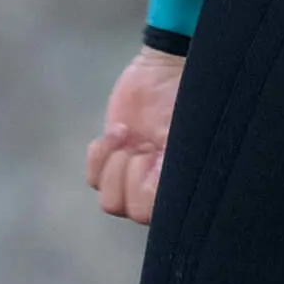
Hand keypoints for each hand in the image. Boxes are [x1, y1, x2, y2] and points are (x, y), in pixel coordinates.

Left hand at [86, 45, 180, 224]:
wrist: (166, 69)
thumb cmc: (186, 96)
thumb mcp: (190, 127)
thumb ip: (181, 160)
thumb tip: (166, 183)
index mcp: (182, 185)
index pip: (153, 214)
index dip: (147, 188)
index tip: (155, 155)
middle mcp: (158, 188)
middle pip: (128, 210)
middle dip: (129, 173)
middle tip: (141, 145)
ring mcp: (133, 176)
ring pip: (109, 201)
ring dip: (113, 165)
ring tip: (127, 135)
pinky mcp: (111, 161)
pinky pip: (93, 179)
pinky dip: (100, 155)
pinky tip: (118, 132)